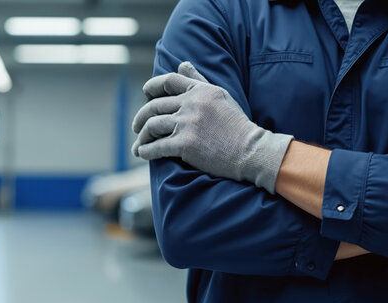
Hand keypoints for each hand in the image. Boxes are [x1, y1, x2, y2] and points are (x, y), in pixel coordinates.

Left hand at [132, 62, 293, 193]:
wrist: (251, 150)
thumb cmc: (237, 125)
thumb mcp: (220, 95)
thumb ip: (199, 80)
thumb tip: (182, 64)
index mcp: (200, 90)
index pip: (168, 81)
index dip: (152, 86)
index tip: (145, 94)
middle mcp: (191, 104)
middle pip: (154, 106)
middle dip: (140, 117)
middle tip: (136, 127)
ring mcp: (187, 124)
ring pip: (151, 126)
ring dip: (141, 137)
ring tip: (138, 145)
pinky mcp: (185, 144)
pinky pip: (156, 147)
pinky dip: (146, 151)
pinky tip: (143, 154)